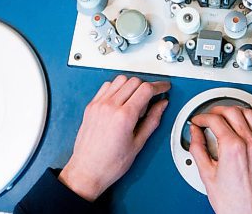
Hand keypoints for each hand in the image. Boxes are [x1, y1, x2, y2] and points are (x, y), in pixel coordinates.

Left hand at [59, 75, 170, 200]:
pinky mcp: (91, 106)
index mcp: (124, 116)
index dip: (159, 86)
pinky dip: (117, 87)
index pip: (146, 89)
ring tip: (136, 100)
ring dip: (132, 85)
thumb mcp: (138, 143)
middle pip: (134, 81)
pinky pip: (106, 86)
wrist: (87, 171)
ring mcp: (99, 105)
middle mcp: (110, 106)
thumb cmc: (110, 163)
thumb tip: (161, 106)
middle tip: (152, 98)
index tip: (164, 88)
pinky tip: (121, 99)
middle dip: (147, 86)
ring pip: (120, 80)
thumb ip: (153, 120)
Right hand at [190, 106, 251, 213]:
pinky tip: (247, 125)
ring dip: (236, 111)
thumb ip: (197, 148)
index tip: (198, 121)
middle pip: (233, 111)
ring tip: (226, 116)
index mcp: (233, 148)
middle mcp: (250, 144)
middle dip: (217, 110)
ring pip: (251, 114)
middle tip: (209, 116)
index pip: (215, 119)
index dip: (202, 117)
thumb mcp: (206, 175)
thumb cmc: (231, 202)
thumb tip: (194, 133)